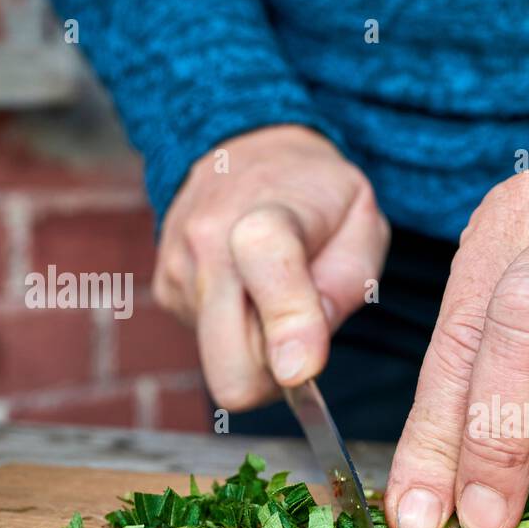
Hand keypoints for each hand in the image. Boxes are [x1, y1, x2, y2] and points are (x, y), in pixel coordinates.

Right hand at [153, 125, 389, 409]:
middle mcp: (207, 245)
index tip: (304, 369)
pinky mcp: (166, 293)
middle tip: (305, 341)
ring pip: (222, 367)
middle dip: (275, 377)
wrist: (250, 150)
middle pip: (232, 371)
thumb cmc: (320, 198)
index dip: (291, 332)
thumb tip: (299, 360)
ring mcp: (178, 272)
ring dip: (259, 350)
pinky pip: (209, 349)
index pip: (268, 278)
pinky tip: (250, 292)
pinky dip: (238, 334)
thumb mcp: (362, 228)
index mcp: (265, 217)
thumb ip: (343, 291)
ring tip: (277, 295)